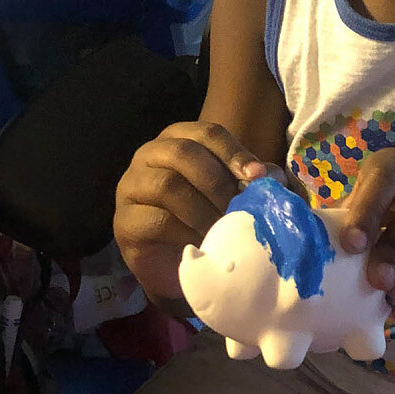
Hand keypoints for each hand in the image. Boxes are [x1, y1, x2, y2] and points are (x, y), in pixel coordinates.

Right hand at [114, 121, 284, 303]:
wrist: (175, 261)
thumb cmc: (205, 215)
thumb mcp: (231, 191)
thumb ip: (249, 179)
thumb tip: (269, 176)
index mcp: (180, 138)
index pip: (208, 132)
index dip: (234, 152)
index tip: (257, 176)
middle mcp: (151, 154)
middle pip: (184, 153)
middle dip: (218, 181)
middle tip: (239, 208)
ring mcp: (132, 186)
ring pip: (168, 186)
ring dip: (203, 209)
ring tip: (224, 229)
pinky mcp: (125, 221)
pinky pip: (156, 220)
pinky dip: (185, 232)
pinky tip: (203, 244)